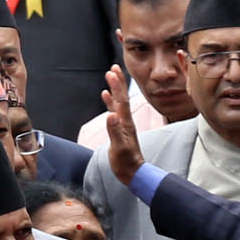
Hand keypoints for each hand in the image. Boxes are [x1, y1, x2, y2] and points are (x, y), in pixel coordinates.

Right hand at [101, 65, 144, 186]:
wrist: (134, 173)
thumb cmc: (126, 163)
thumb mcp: (119, 148)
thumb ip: (115, 132)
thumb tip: (111, 115)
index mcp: (126, 124)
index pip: (122, 101)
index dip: (117, 86)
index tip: (113, 72)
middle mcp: (125, 121)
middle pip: (122, 97)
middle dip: (118, 82)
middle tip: (114, 66)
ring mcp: (123, 124)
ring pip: (118, 102)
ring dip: (114, 88)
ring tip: (110, 74)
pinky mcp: (119, 128)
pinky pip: (114, 110)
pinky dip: (110, 101)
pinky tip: (105, 94)